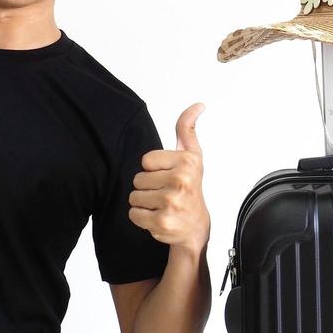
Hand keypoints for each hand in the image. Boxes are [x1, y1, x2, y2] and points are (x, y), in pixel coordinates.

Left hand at [128, 103, 210, 254]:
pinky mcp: (162, 221)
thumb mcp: (192, 156)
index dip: (154, 170)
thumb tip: (198, 105)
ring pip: (134, 196)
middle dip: (148, 187)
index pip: (145, 160)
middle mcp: (181, 180)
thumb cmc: (190, 188)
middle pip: (138, 179)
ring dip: (144, 203)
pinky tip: (158, 217)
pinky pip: (134, 214)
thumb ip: (187, 129)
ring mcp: (171, 202)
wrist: (196, 227)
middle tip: (166, 193)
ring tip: (162, 205)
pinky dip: (142, 218)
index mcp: (187, 162)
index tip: (169, 176)